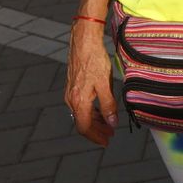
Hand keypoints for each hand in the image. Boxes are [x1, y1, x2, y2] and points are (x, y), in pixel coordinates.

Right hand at [64, 22, 118, 145]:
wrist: (83, 42)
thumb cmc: (95, 61)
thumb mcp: (105, 84)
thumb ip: (108, 105)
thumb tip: (112, 123)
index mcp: (78, 101)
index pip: (84, 127)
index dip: (95, 136)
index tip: (106, 141)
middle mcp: (71, 99)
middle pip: (82, 123)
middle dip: (96, 131)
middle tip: (109, 136)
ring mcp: (70, 93)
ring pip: (81, 114)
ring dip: (95, 122)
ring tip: (108, 125)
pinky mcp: (73, 87)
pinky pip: (81, 105)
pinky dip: (91, 112)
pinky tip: (101, 111)